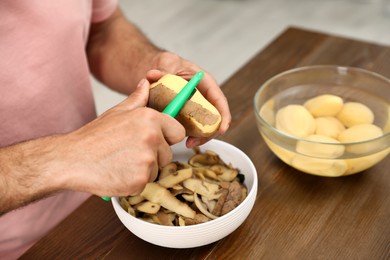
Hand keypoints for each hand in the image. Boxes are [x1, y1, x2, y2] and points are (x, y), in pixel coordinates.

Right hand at [61, 78, 185, 196]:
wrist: (70, 159)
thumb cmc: (93, 137)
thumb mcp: (117, 112)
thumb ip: (138, 99)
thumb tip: (146, 84)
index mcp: (150, 119)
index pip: (178, 132)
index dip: (168, 138)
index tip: (157, 141)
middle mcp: (152, 138)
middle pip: (168, 154)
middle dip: (154, 156)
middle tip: (130, 153)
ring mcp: (147, 161)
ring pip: (157, 170)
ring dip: (144, 170)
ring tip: (122, 163)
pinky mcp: (140, 181)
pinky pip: (146, 183)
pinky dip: (134, 182)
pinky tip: (119, 173)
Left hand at [147, 52, 231, 147]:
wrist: (159, 71)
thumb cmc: (169, 65)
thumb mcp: (166, 65)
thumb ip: (161, 71)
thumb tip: (152, 75)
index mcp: (205, 83)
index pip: (219, 100)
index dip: (223, 116)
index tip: (221, 129)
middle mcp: (204, 97)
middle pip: (214, 118)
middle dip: (208, 133)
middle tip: (194, 142)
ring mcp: (197, 108)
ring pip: (204, 125)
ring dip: (198, 137)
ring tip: (187, 143)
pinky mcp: (187, 115)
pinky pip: (192, 127)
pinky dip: (188, 134)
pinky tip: (178, 138)